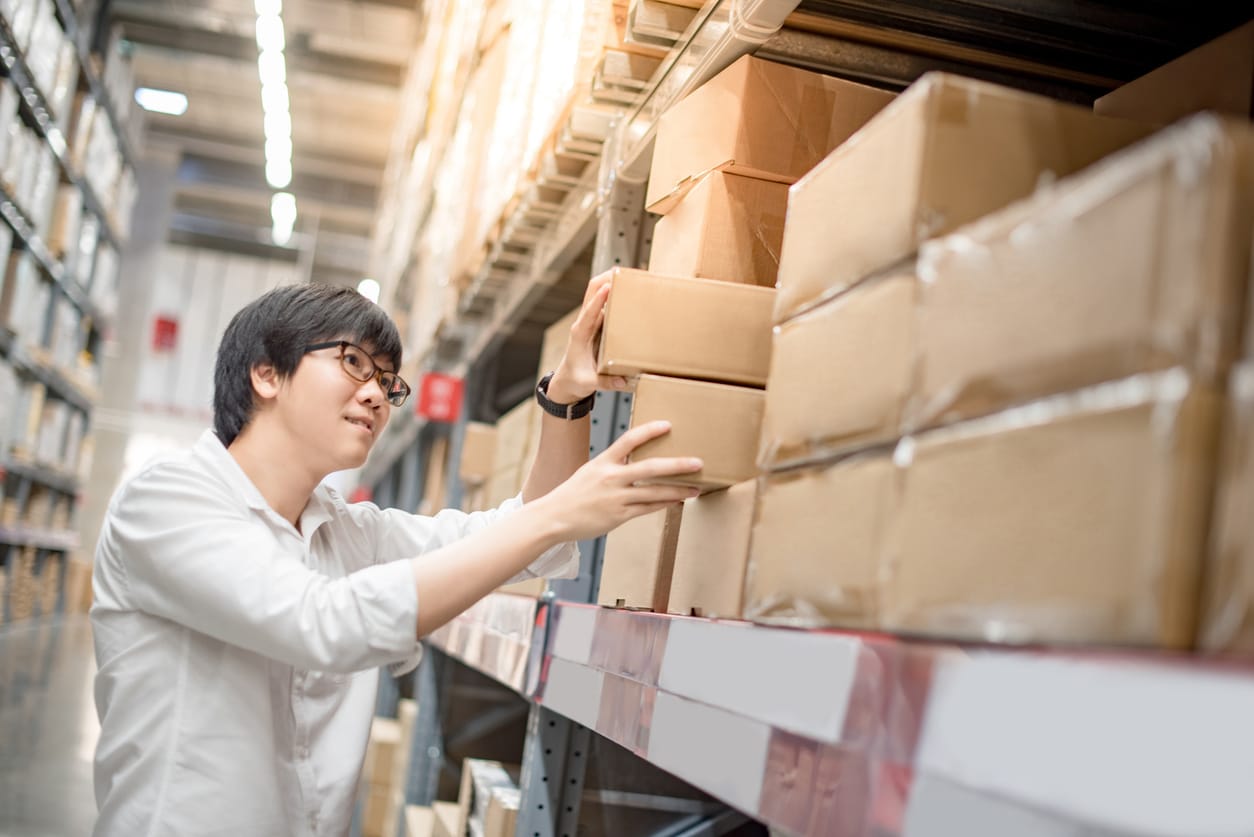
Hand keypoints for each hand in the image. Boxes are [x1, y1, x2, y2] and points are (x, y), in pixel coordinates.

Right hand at [529, 421, 702, 542]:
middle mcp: (611, 477)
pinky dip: (665, 504)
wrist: (553, 517)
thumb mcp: (590, 472)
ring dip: (678, 490)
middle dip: (677, 465)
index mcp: (603, 462)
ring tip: (696, 487)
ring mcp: (616, 498)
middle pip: (650, 468)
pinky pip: (647, 509)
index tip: (668, 425)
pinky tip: (677, 501)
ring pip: (654, 492)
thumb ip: (612, 466)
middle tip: (698, 462)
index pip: (629, 440)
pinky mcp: (619, 516)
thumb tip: (634, 462)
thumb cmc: (573, 494)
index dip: (649, 431)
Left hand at [546, 272, 629, 403]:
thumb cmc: (576, 379)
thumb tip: (622, 381)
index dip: (599, 300)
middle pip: (591, 292)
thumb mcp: (589, 383)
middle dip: (606, 279)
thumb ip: (604, 383)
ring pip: (597, 292)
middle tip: (627, 272)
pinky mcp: (596, 322)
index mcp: (580, 334)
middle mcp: (583, 322)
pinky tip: (629, 289)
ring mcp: (590, 320)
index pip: (589, 313)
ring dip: (611, 280)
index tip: (609, 287)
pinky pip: (604, 301)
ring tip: (632, 275)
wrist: (568, 379)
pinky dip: (614, 291)